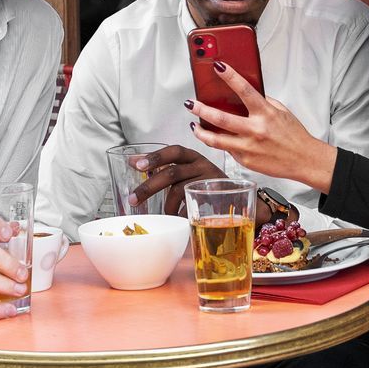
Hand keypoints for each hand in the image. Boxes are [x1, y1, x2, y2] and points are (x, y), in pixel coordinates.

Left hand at [132, 144, 263, 221]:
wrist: (237, 197)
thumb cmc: (204, 182)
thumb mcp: (186, 170)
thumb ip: (164, 166)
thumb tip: (132, 161)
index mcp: (192, 156)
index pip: (173, 151)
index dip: (155, 157)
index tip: (137, 165)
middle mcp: (201, 164)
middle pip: (172, 173)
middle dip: (149, 187)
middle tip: (133, 199)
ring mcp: (208, 180)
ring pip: (179, 191)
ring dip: (166, 205)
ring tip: (164, 213)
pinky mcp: (214, 196)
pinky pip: (190, 206)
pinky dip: (180, 212)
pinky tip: (179, 216)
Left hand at [187, 63, 337, 192]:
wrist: (304, 160)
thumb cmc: (294, 136)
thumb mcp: (281, 112)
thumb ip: (263, 103)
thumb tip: (246, 95)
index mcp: (265, 114)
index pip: (244, 90)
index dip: (229, 76)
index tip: (218, 67)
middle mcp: (255, 130)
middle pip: (221, 119)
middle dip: (202, 109)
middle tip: (191, 104)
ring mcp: (249, 148)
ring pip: (216, 140)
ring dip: (201, 132)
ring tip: (194, 126)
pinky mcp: (246, 161)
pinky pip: (228, 151)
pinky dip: (221, 144)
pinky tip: (217, 139)